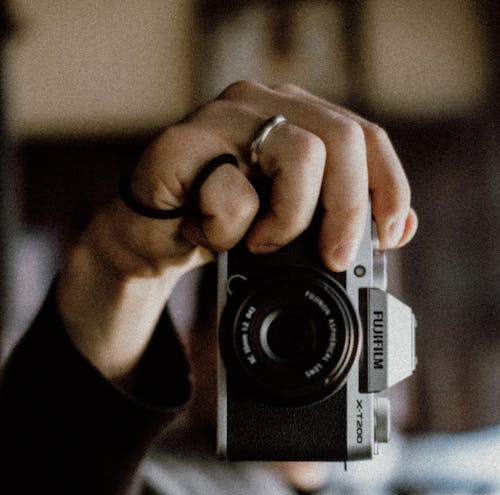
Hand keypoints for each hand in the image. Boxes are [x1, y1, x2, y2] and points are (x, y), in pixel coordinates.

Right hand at [120, 80, 416, 274]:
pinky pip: (231, 190)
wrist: (151, 237)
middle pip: (343, 139)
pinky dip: (228, 230)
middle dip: (349, 209)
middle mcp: (264, 104)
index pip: (365, 135)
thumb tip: (402, 228)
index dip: (389, 186)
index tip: (390, 237)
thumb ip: (340, 216)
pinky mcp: (182, 142)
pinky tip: (209, 233)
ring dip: (288, 219)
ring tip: (259, 242)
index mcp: (296, 117)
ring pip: (301, 155)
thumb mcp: (291, 224)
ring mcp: (223, 117)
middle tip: (334, 258)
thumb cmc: (221, 225)